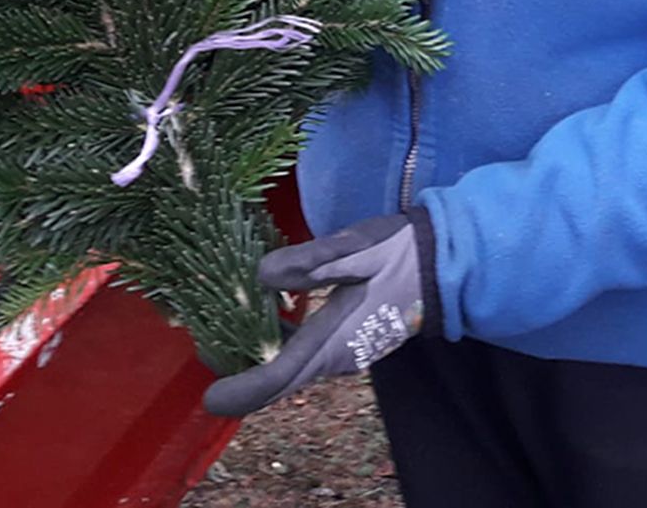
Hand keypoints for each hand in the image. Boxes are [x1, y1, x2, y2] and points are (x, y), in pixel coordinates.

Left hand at [203, 211, 437, 416]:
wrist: (442, 264)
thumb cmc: (396, 253)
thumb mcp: (353, 249)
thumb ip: (308, 262)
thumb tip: (260, 274)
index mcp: (333, 340)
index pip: (279, 378)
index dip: (243, 391)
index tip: (210, 398)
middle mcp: (335, 356)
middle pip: (280, 379)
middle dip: (241, 372)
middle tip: (205, 350)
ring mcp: (343, 351)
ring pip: (291, 366)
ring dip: (258, 356)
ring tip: (223, 331)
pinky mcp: (348, 339)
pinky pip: (304, 352)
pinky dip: (278, 342)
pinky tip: (264, 314)